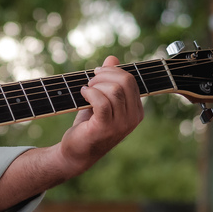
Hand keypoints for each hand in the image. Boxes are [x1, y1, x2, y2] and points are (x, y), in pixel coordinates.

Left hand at [56, 56, 143, 176]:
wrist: (76, 152)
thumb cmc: (88, 125)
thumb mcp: (100, 99)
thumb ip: (108, 79)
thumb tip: (112, 58)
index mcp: (136, 110)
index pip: (131, 80)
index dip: (112, 71)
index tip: (96, 73)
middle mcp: (133, 118)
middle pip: (125, 82)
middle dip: (104, 75)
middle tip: (90, 82)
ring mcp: (121, 124)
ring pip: (114, 90)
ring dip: (96, 85)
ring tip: (86, 90)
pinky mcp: (105, 128)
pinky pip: (102, 102)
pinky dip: (90, 93)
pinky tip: (83, 94)